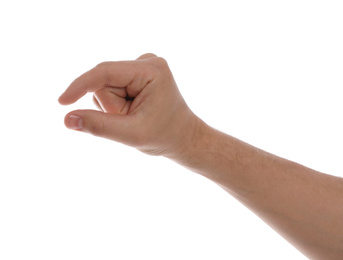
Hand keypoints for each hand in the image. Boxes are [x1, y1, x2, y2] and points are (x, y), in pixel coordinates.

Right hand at [58, 53, 200, 156]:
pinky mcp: (137, 74)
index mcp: (151, 70)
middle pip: (104, 81)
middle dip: (110, 106)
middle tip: (130, 121)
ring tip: (135, 117)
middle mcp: (147, 62)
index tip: (62, 102)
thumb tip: (67, 119)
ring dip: (113, 107)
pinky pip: (111, 88)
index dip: (80, 86)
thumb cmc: (164, 136)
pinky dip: (116, 104)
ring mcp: (142, 66)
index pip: (105, 72)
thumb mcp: (132, 134)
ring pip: (105, 86)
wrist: (182, 137)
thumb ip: (99, 126)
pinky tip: (133, 111)